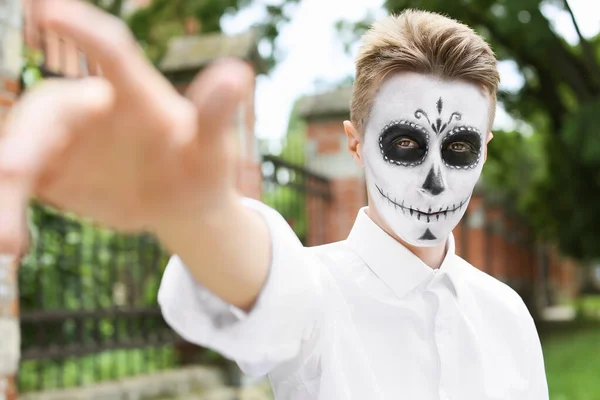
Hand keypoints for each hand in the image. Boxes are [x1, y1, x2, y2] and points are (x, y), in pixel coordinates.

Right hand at [0, 0, 253, 255]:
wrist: (181, 202)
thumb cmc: (200, 166)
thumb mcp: (211, 147)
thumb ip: (215, 113)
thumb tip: (238, 72)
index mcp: (134, 94)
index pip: (109, 53)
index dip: (83, 29)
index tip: (50, 12)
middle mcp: (91, 108)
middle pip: (48, 108)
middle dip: (28, 136)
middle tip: (14, 171)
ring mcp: (66, 140)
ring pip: (21, 148)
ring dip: (9, 183)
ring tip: (8, 237)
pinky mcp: (50, 171)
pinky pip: (18, 185)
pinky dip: (9, 206)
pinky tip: (11, 240)